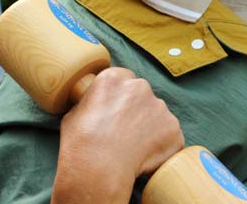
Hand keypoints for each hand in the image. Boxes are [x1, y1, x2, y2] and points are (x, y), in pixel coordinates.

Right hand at [57, 67, 183, 184]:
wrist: (97, 169)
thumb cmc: (79, 144)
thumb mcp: (73, 114)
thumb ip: (92, 102)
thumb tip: (96, 105)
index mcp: (113, 78)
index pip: (123, 79)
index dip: (119, 99)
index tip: (115, 113)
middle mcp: (140, 86)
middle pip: (141, 95)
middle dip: (136, 111)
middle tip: (124, 133)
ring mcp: (160, 107)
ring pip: (156, 115)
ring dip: (149, 128)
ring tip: (132, 149)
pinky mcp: (173, 128)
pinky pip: (168, 136)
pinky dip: (160, 146)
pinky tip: (144, 158)